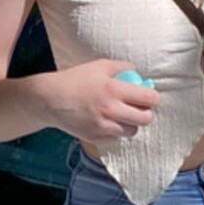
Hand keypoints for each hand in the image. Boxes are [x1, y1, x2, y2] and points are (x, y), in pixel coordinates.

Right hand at [45, 58, 160, 140]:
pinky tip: (107, 121)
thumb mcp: (100, 65)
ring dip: (130, 124)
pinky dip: (115, 131)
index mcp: (113, 89)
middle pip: (145, 119)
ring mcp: (103, 127)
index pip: (148, 98)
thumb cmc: (75, 79)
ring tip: (121, 115)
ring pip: (132, 131)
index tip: (151, 97)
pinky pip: (116, 138)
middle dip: (145, 113)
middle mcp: (110, 110)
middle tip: (139, 108)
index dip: (153, 98)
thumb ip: (123, 68)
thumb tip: (142, 76)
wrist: (50, 99)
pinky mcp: (95, 138)